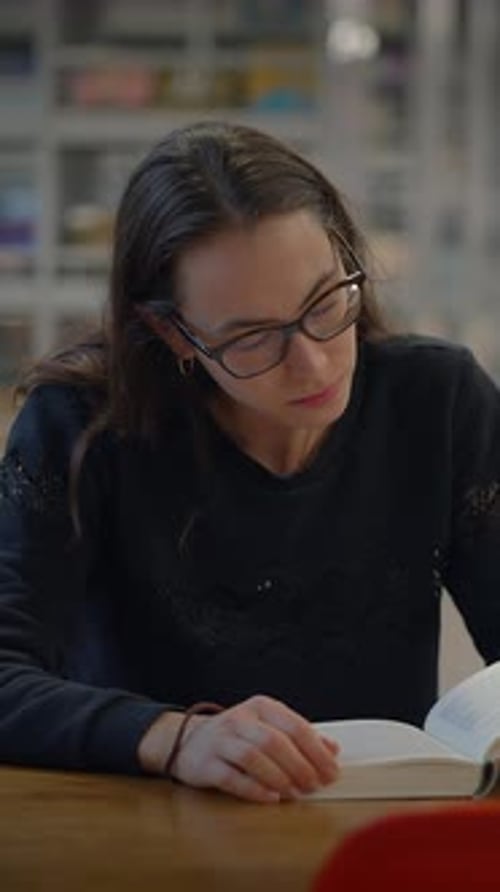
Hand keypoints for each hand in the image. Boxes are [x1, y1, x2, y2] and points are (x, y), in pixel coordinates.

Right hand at [170, 694, 338, 802]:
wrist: (189, 740)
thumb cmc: (237, 736)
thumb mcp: (269, 727)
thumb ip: (299, 737)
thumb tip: (332, 749)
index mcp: (261, 707)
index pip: (294, 725)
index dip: (316, 751)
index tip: (331, 772)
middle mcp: (240, 719)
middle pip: (275, 742)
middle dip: (300, 767)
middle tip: (314, 786)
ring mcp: (220, 740)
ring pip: (253, 757)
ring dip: (279, 778)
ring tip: (294, 793)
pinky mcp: (205, 763)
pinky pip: (232, 777)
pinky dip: (254, 789)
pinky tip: (270, 797)